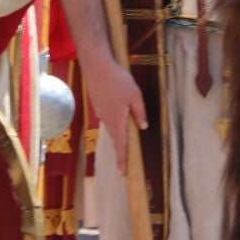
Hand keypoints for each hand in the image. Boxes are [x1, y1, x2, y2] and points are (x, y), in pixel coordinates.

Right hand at [78, 52, 147, 175]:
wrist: (96, 66)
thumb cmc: (118, 80)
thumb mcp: (135, 95)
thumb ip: (140, 112)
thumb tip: (143, 127)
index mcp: (117, 120)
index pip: (121, 145)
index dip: (123, 159)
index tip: (123, 173)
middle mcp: (107, 119)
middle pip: (115, 138)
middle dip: (120, 150)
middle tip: (123, 164)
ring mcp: (100, 112)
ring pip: (111, 126)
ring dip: (117, 134)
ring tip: (123, 140)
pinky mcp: (97, 104)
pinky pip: (107, 117)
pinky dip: (113, 121)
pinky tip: (117, 113)